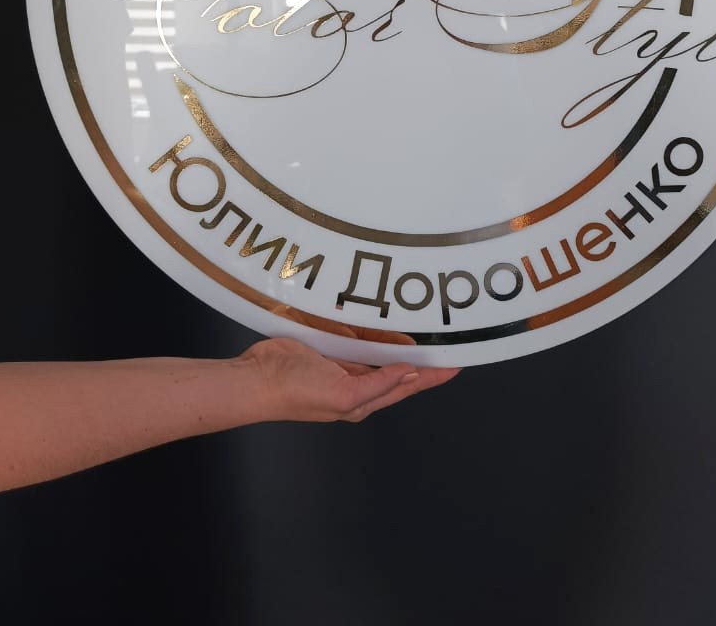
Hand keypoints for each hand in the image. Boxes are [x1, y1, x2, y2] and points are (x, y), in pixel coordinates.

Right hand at [237, 337, 459, 422]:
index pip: (409, 384)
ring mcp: (342, 363)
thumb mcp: (344, 394)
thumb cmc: (296, 393)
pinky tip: (381, 316)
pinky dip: (370, 326)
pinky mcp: (327, 346)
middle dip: (421, 354)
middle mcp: (357, 382)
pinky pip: (355, 334)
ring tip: (422, 323)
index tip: (458, 363)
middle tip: (446, 337)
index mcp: (364, 400)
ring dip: (397, 337)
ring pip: (378, 348)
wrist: (257, 379)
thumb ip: (379, 384)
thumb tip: (412, 372)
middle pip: (397, 365)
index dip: (434, 375)